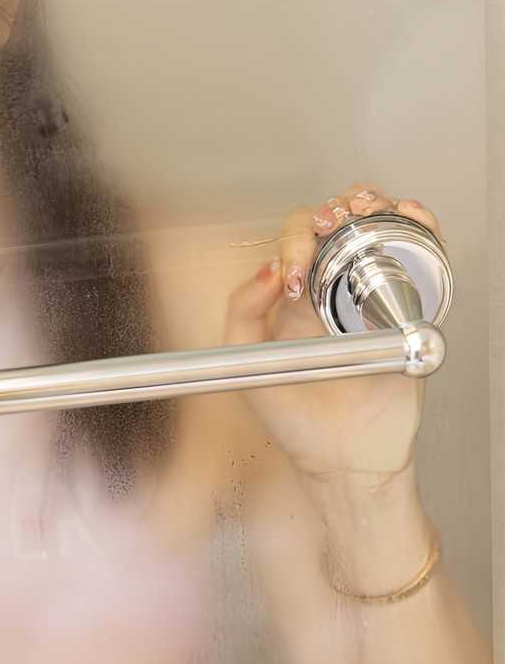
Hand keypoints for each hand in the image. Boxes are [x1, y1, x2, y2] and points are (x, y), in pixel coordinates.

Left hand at [222, 183, 444, 484]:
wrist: (346, 458)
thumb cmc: (298, 422)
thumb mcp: (249, 367)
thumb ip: (243, 314)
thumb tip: (267, 268)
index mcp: (296, 298)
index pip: (296, 240)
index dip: (295, 240)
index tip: (293, 277)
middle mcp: (335, 289)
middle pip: (339, 222)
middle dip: (334, 210)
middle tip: (332, 227)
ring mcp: (376, 294)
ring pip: (379, 227)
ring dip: (373, 205)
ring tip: (365, 210)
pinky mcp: (413, 306)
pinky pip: (420, 253)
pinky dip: (419, 224)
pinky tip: (406, 216)